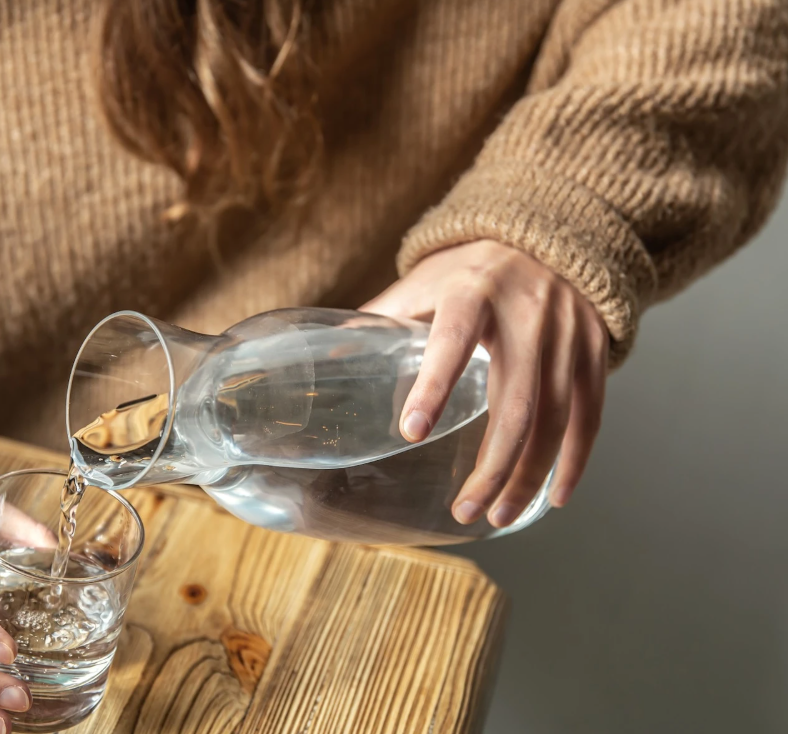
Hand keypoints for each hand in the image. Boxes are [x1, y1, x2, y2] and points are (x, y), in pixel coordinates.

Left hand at [363, 240, 607, 526]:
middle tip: (463, 510)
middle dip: (491, 467)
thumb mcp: (423, 281)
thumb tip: (323, 354)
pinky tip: (553, 498)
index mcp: (472, 293)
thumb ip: (381, 317)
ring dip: (527, 476)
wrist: (549, 236)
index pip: (453, 342)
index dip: (434, 386)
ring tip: (498, 516)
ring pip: (554, 420)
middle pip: (514, 404)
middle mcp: (527, 315)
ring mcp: (567, 335)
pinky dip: (574, 462)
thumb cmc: (471, 269)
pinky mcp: (595, 352)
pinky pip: (590, 417)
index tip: (412, 432)